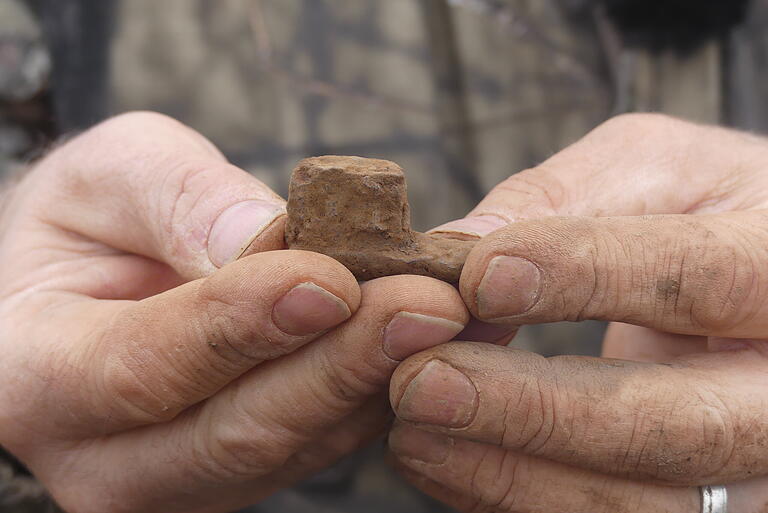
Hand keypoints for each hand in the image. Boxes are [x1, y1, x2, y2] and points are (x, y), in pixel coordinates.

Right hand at [0, 112, 469, 512]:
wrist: (94, 289)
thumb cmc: (91, 228)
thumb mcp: (109, 180)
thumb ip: (175, 200)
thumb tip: (261, 240)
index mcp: (39, 377)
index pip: (142, 366)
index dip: (240, 324)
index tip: (332, 278)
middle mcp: (108, 457)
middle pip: (235, 431)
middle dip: (340, 363)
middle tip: (430, 303)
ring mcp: (182, 480)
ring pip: (295, 446)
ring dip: (379, 379)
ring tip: (456, 316)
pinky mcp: (245, 472)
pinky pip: (324, 440)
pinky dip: (384, 387)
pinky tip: (442, 339)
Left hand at [387, 113, 767, 511]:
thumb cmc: (713, 208)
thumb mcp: (660, 167)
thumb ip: (563, 197)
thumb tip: (456, 247)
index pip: (699, 277)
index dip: (586, 276)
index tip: (479, 278)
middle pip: (676, 425)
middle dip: (536, 412)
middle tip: (422, 382)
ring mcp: (755, 462)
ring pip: (644, 502)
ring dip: (510, 473)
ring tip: (412, 427)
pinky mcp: (706, 497)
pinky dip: (514, 497)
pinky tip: (444, 457)